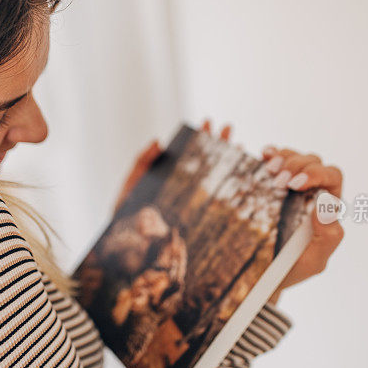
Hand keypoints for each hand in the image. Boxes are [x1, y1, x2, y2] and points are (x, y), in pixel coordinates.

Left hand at [113, 119, 230, 213]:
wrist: (126, 246)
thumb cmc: (126, 213)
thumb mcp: (132, 183)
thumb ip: (143, 161)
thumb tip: (159, 140)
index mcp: (170, 176)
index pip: (189, 152)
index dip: (200, 137)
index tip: (208, 122)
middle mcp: (185, 188)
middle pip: (207, 161)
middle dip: (219, 143)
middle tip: (227, 127)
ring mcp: (193, 203)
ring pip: (216, 178)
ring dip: (229, 160)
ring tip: (238, 143)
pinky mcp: (199, 219)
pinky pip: (219, 203)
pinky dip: (233, 187)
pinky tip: (240, 174)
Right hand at [261, 145, 343, 303]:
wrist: (262, 278)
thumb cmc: (291, 270)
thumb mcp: (313, 262)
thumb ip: (328, 238)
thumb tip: (326, 205)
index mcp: (327, 208)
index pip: (331, 177)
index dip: (316, 174)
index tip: (295, 184)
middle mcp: (312, 192)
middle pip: (313, 162)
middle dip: (296, 166)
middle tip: (278, 182)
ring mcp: (289, 185)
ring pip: (294, 156)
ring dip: (283, 158)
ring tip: (269, 170)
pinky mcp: (269, 184)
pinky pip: (274, 159)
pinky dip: (271, 153)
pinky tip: (263, 155)